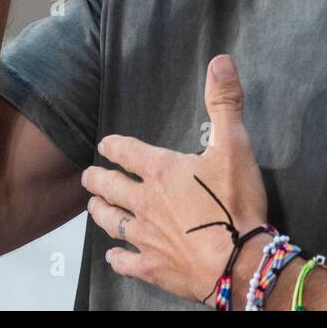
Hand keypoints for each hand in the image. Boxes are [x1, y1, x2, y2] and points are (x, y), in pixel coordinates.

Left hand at [81, 55, 269, 304]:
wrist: (238, 260)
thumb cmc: (235, 202)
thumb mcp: (235, 145)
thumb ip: (225, 102)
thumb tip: (220, 61)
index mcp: (161, 170)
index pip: (127, 152)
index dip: (114, 146)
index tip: (104, 144)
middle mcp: (145, 201)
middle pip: (111, 186)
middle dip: (97, 179)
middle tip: (88, 176)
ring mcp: (145, 236)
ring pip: (111, 221)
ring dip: (100, 211)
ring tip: (93, 205)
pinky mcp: (152, 266)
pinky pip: (125, 261)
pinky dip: (116, 257)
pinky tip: (113, 255)